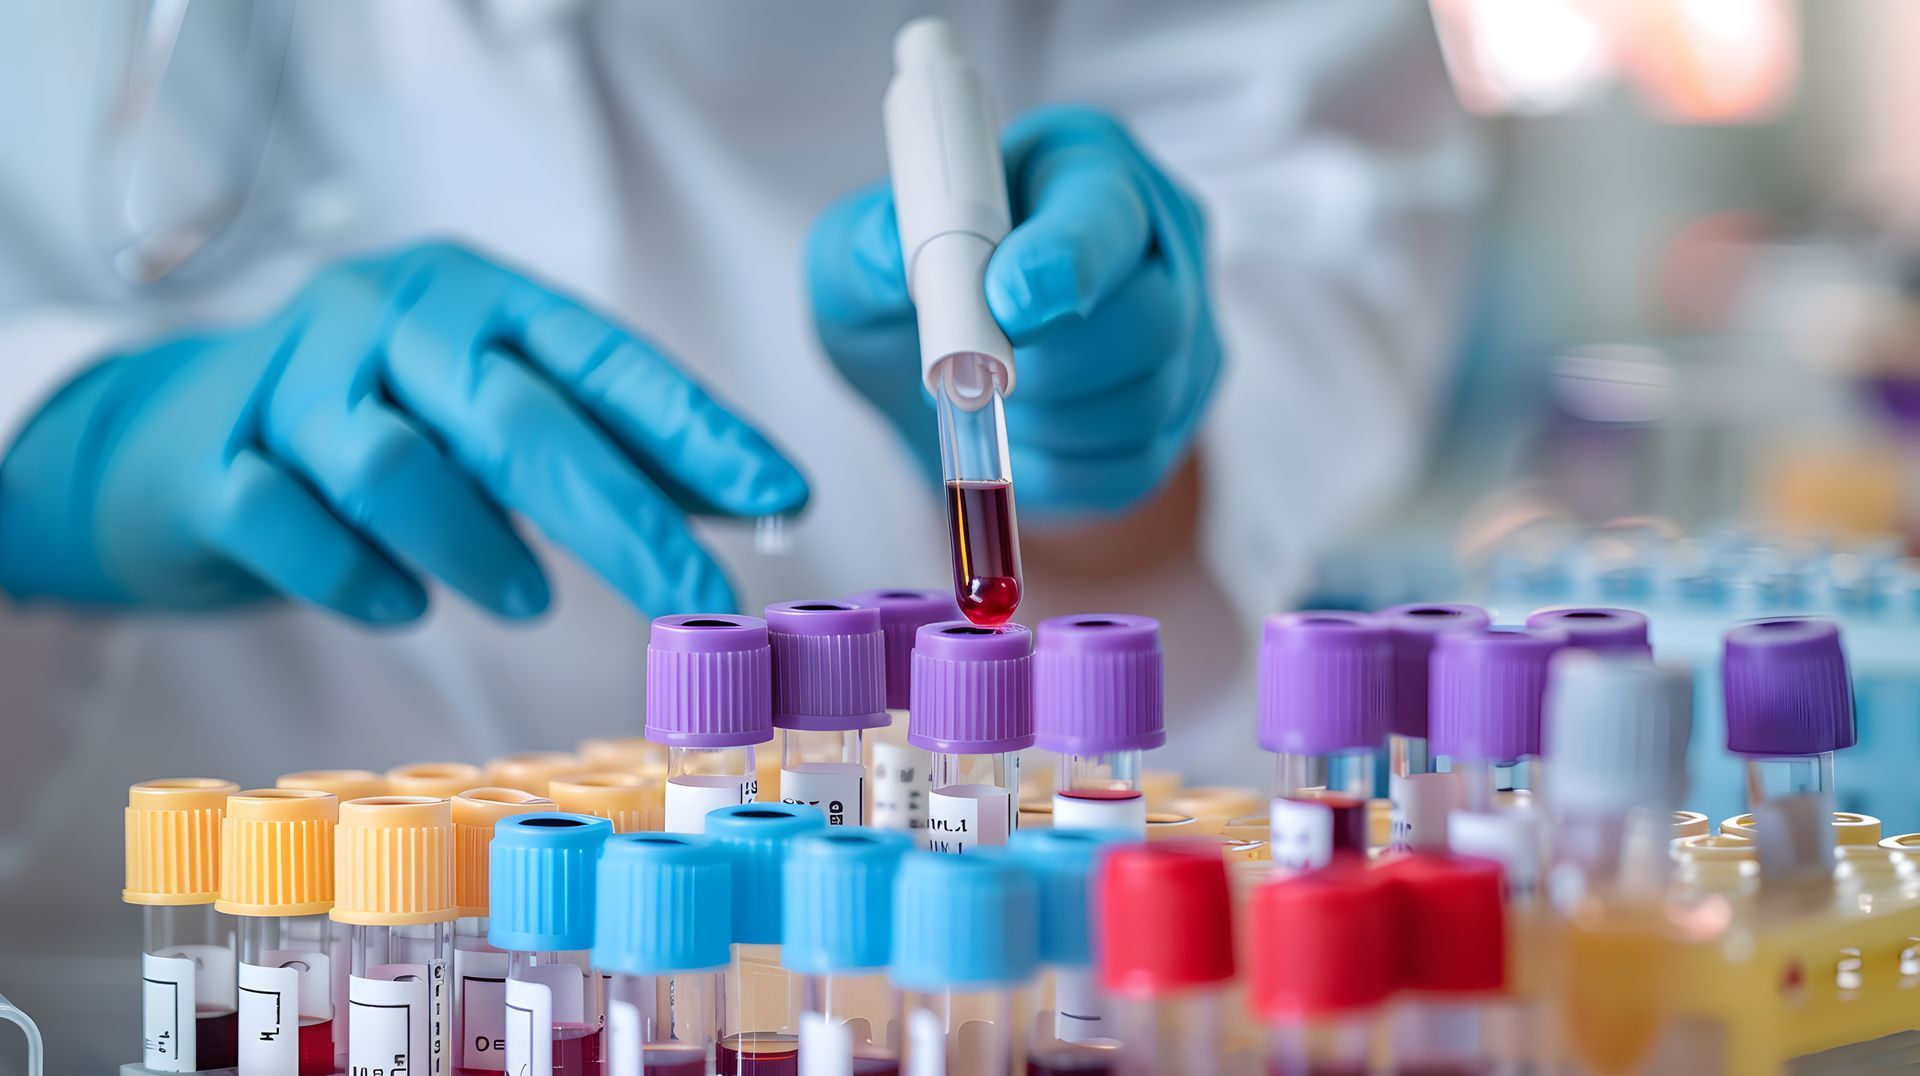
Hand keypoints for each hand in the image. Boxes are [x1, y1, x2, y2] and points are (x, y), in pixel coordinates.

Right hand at [0, 242, 807, 622]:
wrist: (171, 440)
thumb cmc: (377, 427)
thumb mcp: (494, 413)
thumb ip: (619, 449)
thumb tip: (766, 501)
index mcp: (474, 297)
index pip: (604, 357)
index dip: (696, 429)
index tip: (783, 496)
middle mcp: (385, 320)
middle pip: (518, 418)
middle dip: (624, 519)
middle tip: (695, 601)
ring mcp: (289, 385)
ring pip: (398, 468)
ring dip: (479, 550)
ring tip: (529, 597)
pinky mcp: (214, 465)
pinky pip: (293, 529)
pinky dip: (362, 582)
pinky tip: (402, 603)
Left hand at [807, 105, 1218, 517]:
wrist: (925, 375)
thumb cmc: (904, 292)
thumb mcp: (855, 256)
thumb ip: (865, 249)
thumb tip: (889, 252)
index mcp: (1085, 167)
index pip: (1105, 214)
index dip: (1061, 264)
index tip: (1003, 305)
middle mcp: (1160, 242)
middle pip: (1153, 320)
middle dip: (1049, 369)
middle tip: (974, 377)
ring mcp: (1185, 336)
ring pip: (1144, 404)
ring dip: (1043, 422)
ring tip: (987, 397)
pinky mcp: (1173, 418)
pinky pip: (1132, 468)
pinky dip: (1057, 469)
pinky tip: (1020, 435)